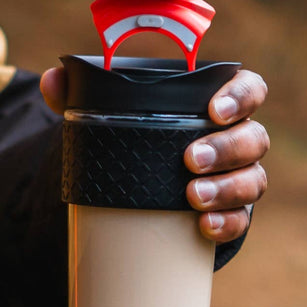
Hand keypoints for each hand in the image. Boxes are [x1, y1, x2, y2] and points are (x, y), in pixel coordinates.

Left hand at [39, 68, 268, 243]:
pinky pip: (241, 220)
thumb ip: (81, 92)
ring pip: (253, 180)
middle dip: (225, 148)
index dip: (241, 96)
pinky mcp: (233, 212)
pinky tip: (204, 226)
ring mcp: (240, 177)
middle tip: (189, 159)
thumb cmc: (141, 134)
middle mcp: (239, 138)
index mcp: (221, 103)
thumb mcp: (114, 112)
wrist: (145, 183)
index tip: (214, 109)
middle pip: (254, 138)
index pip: (250, 88)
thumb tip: (52, 80)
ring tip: (193, 197)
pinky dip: (227, 223)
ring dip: (228, 188)